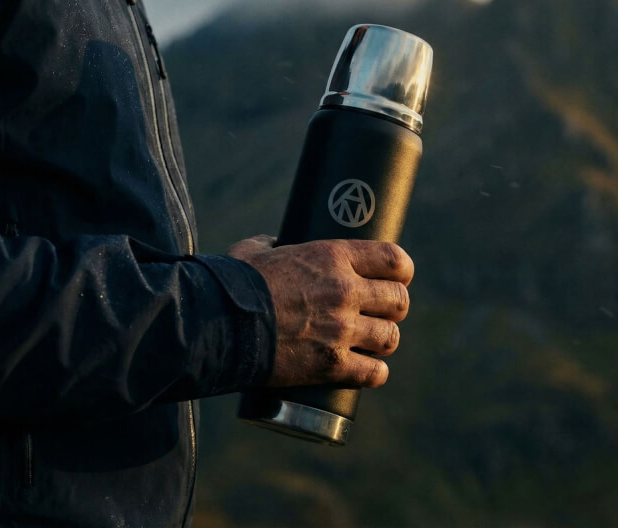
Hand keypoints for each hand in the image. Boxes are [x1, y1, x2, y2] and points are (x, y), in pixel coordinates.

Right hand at [227, 236, 413, 388]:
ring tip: (374, 342)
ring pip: (391, 337)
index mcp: (332, 257)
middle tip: (382, 312)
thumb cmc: (232, 285)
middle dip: (394, 307)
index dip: (401, 270)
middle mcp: (345, 291)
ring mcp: (341, 330)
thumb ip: (272, 245)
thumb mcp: (254, 251)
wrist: (216, 325)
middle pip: (399, 300)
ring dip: (385, 340)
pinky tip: (369, 370)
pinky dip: (375, 372)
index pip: (394, 259)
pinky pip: (374, 372)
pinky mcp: (332, 365)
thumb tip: (275, 244)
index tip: (398, 276)